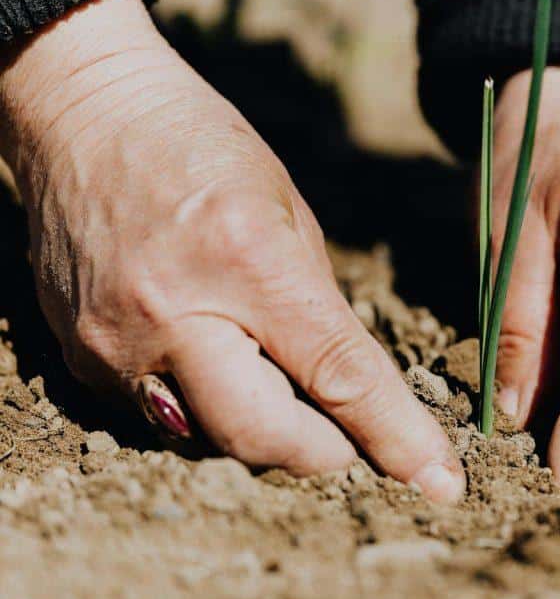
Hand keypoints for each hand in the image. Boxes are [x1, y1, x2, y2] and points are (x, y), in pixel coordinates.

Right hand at [0, 0, 463, 502]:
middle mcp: (175, 314)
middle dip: (324, 454)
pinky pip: (163, 418)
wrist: (85, 116)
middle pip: (265, 438)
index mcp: (248, 261)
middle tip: (351, 439)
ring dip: (264, 432)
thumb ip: (319, 309)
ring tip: (276, 381)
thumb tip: (349, 389)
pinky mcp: (83, 360)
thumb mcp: (289, 212)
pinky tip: (214, 360)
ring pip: (212, 441)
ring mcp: (117, 344)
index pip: (338, 376)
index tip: (438, 483)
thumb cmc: (202, 148)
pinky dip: (206, 408)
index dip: (396, 437)